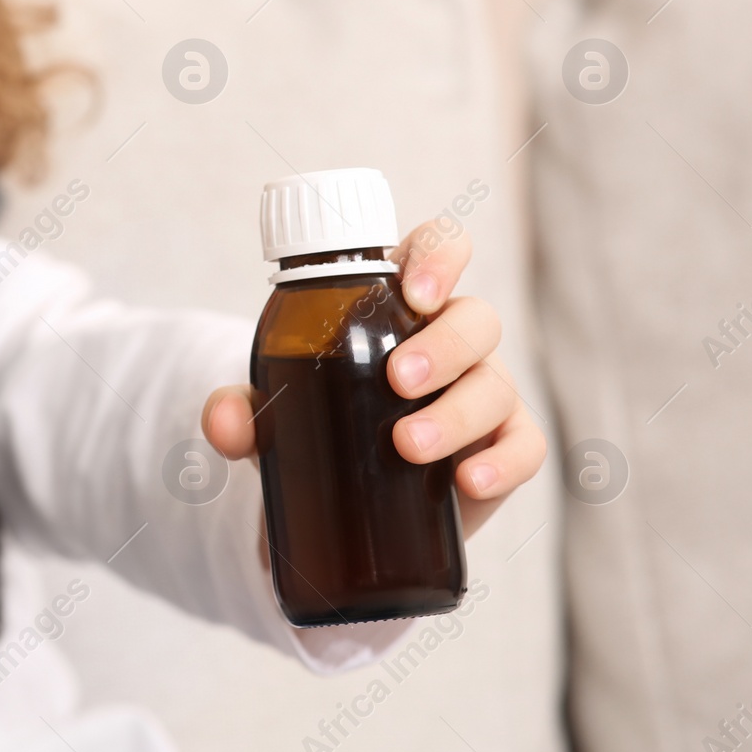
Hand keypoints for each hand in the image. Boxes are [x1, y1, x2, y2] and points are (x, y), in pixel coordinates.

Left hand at [199, 220, 546, 539]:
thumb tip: (225, 422)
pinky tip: (471, 481)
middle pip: (475, 319)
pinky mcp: (501, 448)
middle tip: (397, 381)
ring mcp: (483, 392)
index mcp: (398, 306)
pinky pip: (525, 446)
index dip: (439, 256)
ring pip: (496, 384)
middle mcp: (450, 340)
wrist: (340, 502)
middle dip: (442, 347)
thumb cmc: (315, 428)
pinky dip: (504, 462)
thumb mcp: (269, 418)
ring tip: (407, 446)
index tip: (413, 291)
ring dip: (456, 414)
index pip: (438, 250)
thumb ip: (239, 414)